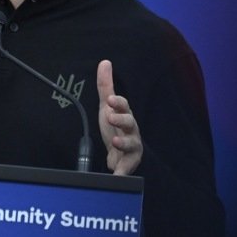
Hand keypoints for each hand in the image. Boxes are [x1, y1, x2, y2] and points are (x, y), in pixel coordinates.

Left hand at [96, 60, 142, 174]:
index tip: (110, 99)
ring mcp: (131, 147)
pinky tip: (116, 174)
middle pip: (130, 123)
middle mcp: (131, 130)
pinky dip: (122, 172)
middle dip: (121, 119)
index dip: (118, 103)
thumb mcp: (108, 107)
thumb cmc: (116, 127)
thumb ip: (106, 86)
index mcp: (125, 116)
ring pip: (131, 144)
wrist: (122, 155)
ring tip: (114, 141)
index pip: (124, 107)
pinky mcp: (128, 163)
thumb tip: (104, 62)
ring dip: (123, 143)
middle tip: (110, 116)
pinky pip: (126, 169)